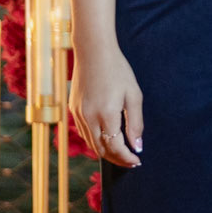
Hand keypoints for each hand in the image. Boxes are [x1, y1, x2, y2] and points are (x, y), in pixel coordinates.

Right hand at [70, 42, 143, 166]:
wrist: (93, 51)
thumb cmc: (117, 70)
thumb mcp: (133, 94)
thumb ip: (136, 123)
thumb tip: (137, 146)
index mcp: (106, 113)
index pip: (115, 147)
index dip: (127, 158)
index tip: (137, 161)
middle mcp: (89, 117)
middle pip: (101, 150)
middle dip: (117, 159)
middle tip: (131, 161)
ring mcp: (79, 114)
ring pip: (91, 143)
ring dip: (105, 151)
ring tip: (121, 152)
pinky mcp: (73, 109)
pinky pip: (84, 132)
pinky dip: (95, 140)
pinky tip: (106, 137)